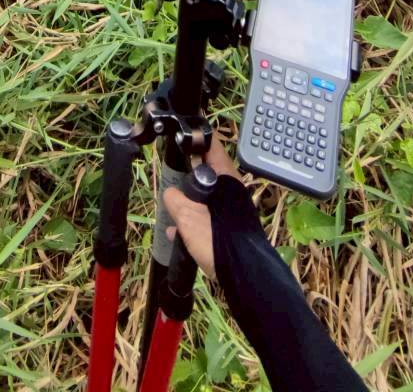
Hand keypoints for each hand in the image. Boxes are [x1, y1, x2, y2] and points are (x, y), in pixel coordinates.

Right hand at [164, 135, 241, 278]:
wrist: (241, 273)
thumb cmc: (217, 238)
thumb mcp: (188, 215)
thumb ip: (175, 199)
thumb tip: (171, 194)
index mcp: (225, 176)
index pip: (211, 145)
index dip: (194, 138)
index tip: (178, 139)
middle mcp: (231, 188)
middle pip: (206, 171)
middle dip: (186, 177)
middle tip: (170, 181)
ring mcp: (232, 207)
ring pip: (206, 196)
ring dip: (188, 202)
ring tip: (172, 213)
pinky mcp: (230, 225)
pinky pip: (208, 214)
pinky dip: (194, 220)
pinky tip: (179, 233)